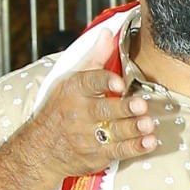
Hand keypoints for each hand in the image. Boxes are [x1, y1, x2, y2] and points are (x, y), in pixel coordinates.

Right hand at [24, 29, 159, 189]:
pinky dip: (135, 148)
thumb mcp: (71, 80)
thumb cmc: (60, 108)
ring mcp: (87, 136)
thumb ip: (94, 58)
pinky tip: (149, 142)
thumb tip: (107, 33)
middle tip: (141, 105)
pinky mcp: (96, 155)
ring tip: (148, 123)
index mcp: (74, 90)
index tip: (119, 83)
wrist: (41, 148)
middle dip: (123, 108)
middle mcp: (79, 113)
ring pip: (114, 132)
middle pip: (104, 110)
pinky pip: (118, 152)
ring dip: (133, 128)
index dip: (105, 82)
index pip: (89, 82)